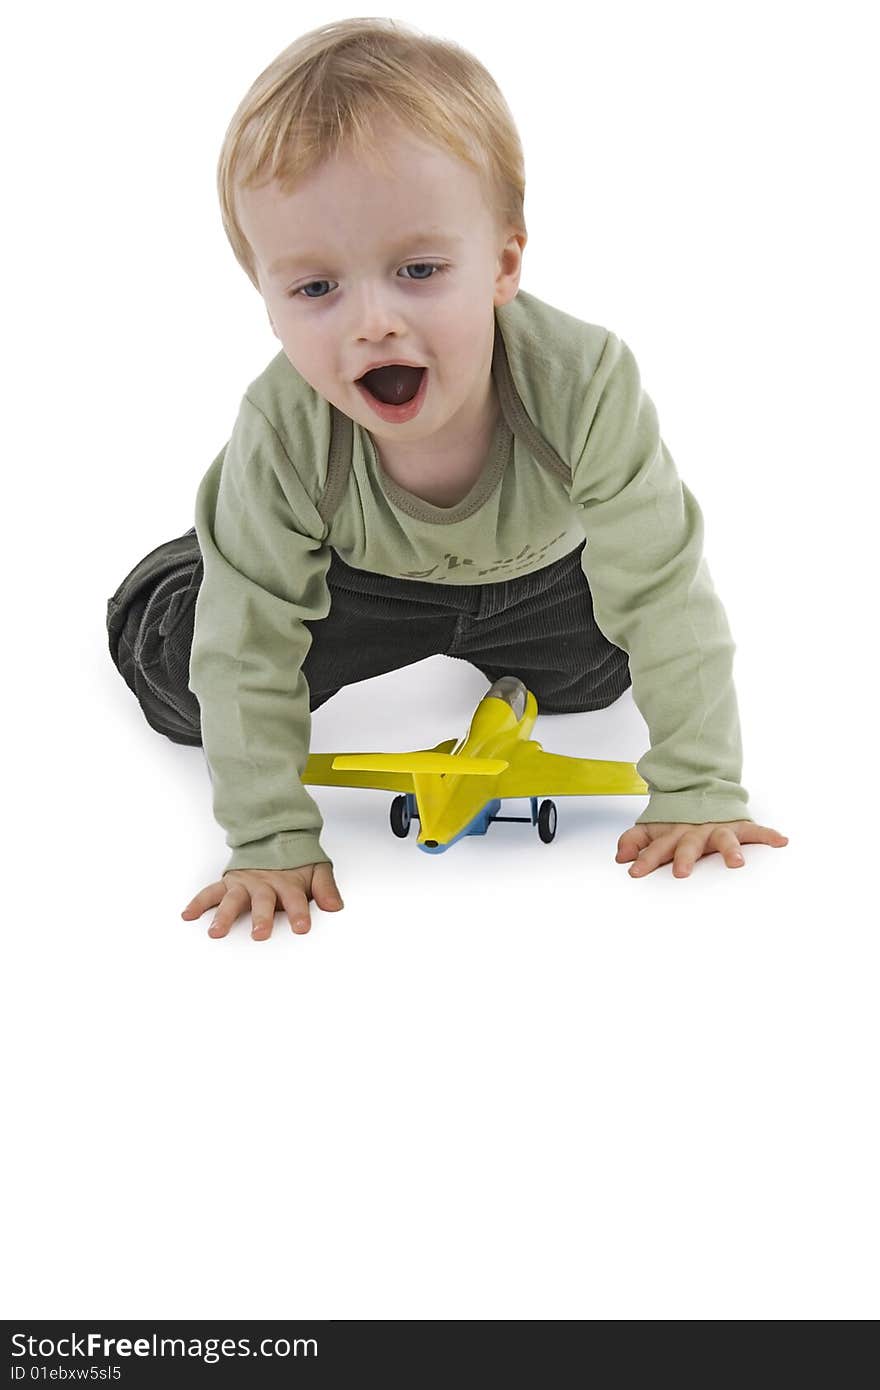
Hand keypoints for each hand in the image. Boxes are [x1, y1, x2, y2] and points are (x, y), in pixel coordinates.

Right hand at [181, 862, 343, 939]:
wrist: (275, 837)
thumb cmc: (296, 862)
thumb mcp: (317, 870)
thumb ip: (326, 888)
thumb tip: (335, 907)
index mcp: (288, 883)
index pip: (296, 899)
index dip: (299, 913)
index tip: (302, 928)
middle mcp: (264, 883)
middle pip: (263, 900)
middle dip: (261, 917)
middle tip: (259, 934)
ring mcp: (244, 883)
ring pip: (233, 899)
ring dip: (224, 915)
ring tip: (216, 932)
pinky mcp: (229, 882)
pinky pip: (211, 892)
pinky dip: (199, 903)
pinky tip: (188, 915)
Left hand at [616, 820, 788, 877]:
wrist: (700, 789)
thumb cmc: (676, 820)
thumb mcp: (652, 828)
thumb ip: (634, 841)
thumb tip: (620, 857)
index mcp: (673, 834)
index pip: (656, 848)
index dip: (645, 859)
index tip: (635, 872)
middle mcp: (695, 831)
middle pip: (689, 845)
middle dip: (684, 858)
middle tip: (680, 872)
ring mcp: (718, 828)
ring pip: (724, 839)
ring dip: (730, 850)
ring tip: (736, 863)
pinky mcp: (738, 825)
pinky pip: (756, 831)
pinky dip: (768, 836)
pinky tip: (781, 842)